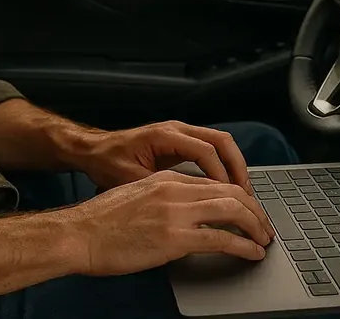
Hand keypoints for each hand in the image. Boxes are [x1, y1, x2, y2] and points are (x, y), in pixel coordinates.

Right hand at [62, 170, 274, 275]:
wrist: (78, 233)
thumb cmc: (100, 222)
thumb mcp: (135, 197)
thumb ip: (162, 200)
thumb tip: (183, 216)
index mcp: (166, 178)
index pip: (215, 182)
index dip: (239, 197)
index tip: (248, 213)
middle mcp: (175, 189)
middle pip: (231, 192)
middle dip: (255, 211)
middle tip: (264, 228)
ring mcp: (176, 213)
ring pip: (233, 210)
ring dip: (255, 227)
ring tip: (263, 241)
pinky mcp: (174, 238)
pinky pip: (222, 239)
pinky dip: (243, 246)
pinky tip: (251, 254)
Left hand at [76, 121, 253, 193]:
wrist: (92, 151)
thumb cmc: (105, 163)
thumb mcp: (128, 180)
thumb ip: (157, 190)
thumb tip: (182, 209)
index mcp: (165, 136)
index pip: (206, 151)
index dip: (221, 175)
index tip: (231, 198)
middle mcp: (177, 130)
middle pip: (221, 141)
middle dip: (238, 168)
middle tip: (248, 195)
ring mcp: (180, 134)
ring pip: (220, 144)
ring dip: (234, 166)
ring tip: (244, 194)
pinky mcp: (179, 144)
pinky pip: (210, 151)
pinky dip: (223, 167)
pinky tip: (227, 188)